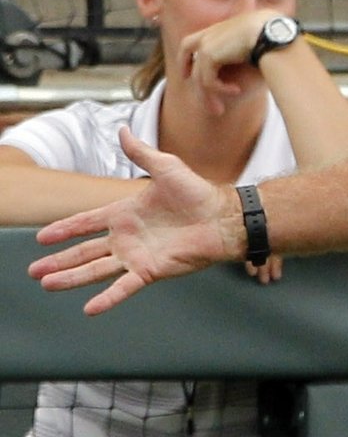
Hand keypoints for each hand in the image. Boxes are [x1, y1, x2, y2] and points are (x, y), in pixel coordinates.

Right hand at [25, 129, 243, 311]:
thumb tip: (123, 129)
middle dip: (59, 261)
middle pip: (84, 251)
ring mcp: (137, 256)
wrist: (224, 216)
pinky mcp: (151, 271)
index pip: (85, 223)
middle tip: (34, 270)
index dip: (64, 229)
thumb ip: (141, 153)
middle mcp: (126, 238)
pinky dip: (107, 298)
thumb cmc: (198, 192)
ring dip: (71, 278)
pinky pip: (124, 287)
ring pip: (95, 270)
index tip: (42, 238)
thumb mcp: (165, 167)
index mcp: (124, 214)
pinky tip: (89, 308)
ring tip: (47, 284)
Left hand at [174, 6, 276, 116]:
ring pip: (199, 75)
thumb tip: (255, 60)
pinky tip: (237, 91)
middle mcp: (210, 33)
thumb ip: (247, 49)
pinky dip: (221, 89)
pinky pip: (208, 80)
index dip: (190, 53)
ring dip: (208, 96)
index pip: (196, 38)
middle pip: (186, 50)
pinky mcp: (209, 54)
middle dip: (185, 67)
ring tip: (219, 110)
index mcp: (220, 28)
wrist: (272, 31)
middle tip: (191, 85)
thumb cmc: (275, 36)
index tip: (191, 68)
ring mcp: (206, 43)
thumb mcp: (257, 41)